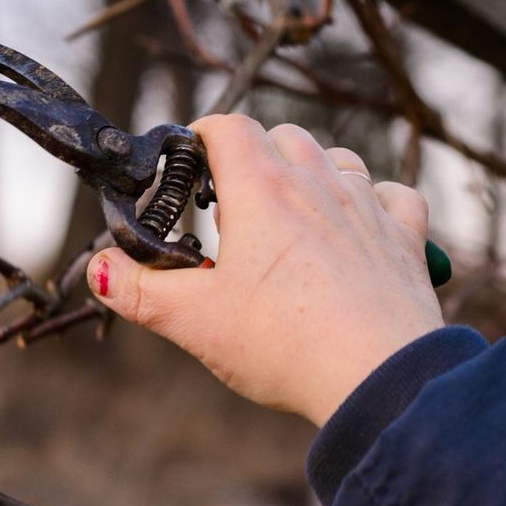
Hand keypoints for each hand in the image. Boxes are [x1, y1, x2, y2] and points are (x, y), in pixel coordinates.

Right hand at [86, 114, 443, 426]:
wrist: (379, 377)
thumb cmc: (285, 344)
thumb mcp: (195, 321)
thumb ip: (139, 292)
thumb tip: (99, 269)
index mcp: (261, 190)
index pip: (228, 128)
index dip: (203, 135)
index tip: (188, 160)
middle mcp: (318, 183)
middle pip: (283, 136)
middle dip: (254, 156)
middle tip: (233, 207)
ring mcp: (368, 207)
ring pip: (339, 159)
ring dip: (313, 171)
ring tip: (292, 214)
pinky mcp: (407, 238)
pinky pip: (395, 195)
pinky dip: (375, 200)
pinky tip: (361, 225)